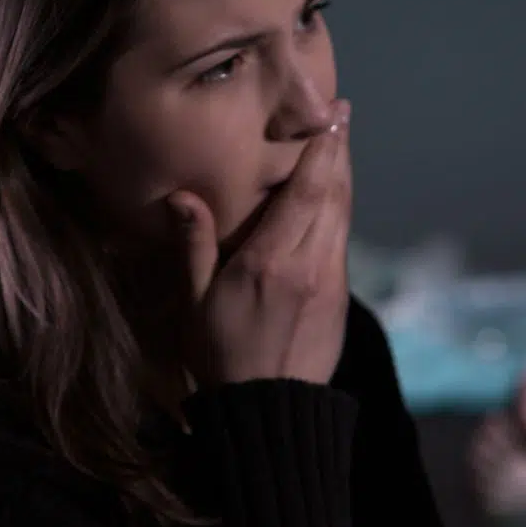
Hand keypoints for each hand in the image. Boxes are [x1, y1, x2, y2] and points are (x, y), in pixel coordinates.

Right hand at [167, 99, 353, 386]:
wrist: (269, 412)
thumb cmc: (219, 357)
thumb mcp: (192, 302)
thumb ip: (193, 246)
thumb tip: (182, 196)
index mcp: (271, 261)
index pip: (307, 192)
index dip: (323, 150)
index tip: (333, 116)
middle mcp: (310, 265)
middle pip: (334, 195)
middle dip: (339, 152)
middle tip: (342, 114)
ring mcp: (331, 282)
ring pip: (343, 216)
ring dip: (343, 178)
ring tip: (340, 143)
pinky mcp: (339, 298)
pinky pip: (341, 241)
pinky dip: (340, 211)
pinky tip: (333, 197)